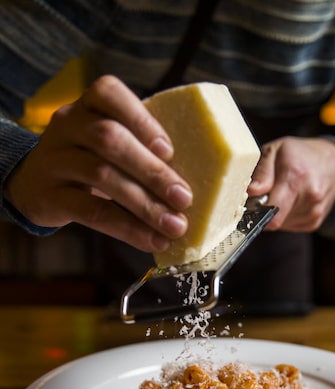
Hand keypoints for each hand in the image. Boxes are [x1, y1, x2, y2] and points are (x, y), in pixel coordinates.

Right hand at [5, 75, 192, 251]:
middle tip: (184, 199)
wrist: (34, 184)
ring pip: (102, 176)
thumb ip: (139, 148)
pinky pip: (91, 212)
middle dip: (152, 171)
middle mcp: (67, 125)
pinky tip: (150, 240)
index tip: (169, 151)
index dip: (142, 121)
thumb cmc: (88, 160)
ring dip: (145, 205)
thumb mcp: (106, 143)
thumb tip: (191, 181)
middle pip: (110, 140)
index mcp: (87, 104)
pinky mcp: (51, 196)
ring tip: (173, 225)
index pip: (110, 94)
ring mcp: (55, 159)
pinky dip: (126, 228)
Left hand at [248, 136, 334, 231]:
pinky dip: (286, 216)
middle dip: (265, 210)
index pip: (271, 214)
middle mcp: (310, 197)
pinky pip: (290, 226)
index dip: (255, 211)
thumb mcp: (275, 150)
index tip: (251, 202)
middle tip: (269, 192)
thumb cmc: (299, 153)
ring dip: (276, 213)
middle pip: (273, 220)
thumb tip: (252, 192)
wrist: (333, 161)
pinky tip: (292, 200)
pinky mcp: (315, 223)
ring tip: (284, 193)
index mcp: (296, 177)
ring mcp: (315, 212)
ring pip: (280, 225)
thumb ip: (261, 171)